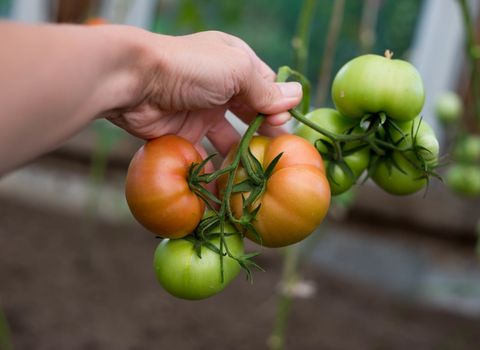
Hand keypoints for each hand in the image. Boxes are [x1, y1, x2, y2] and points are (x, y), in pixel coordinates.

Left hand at [107, 31, 302, 155]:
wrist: (136, 82)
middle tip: (277, 157)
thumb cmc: (192, 69)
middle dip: (264, 133)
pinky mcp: (185, 133)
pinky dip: (217, 167)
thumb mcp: (237, 72)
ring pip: (229, 136)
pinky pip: (206, 153)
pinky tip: (230, 181)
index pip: (266, 86)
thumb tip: (295, 97)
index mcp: (235, 64)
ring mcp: (202, 110)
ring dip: (242, 154)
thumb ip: (265, 90)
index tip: (284, 126)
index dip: (278, 106)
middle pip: (250, 113)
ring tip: (256, 174)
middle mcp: (220, 86)